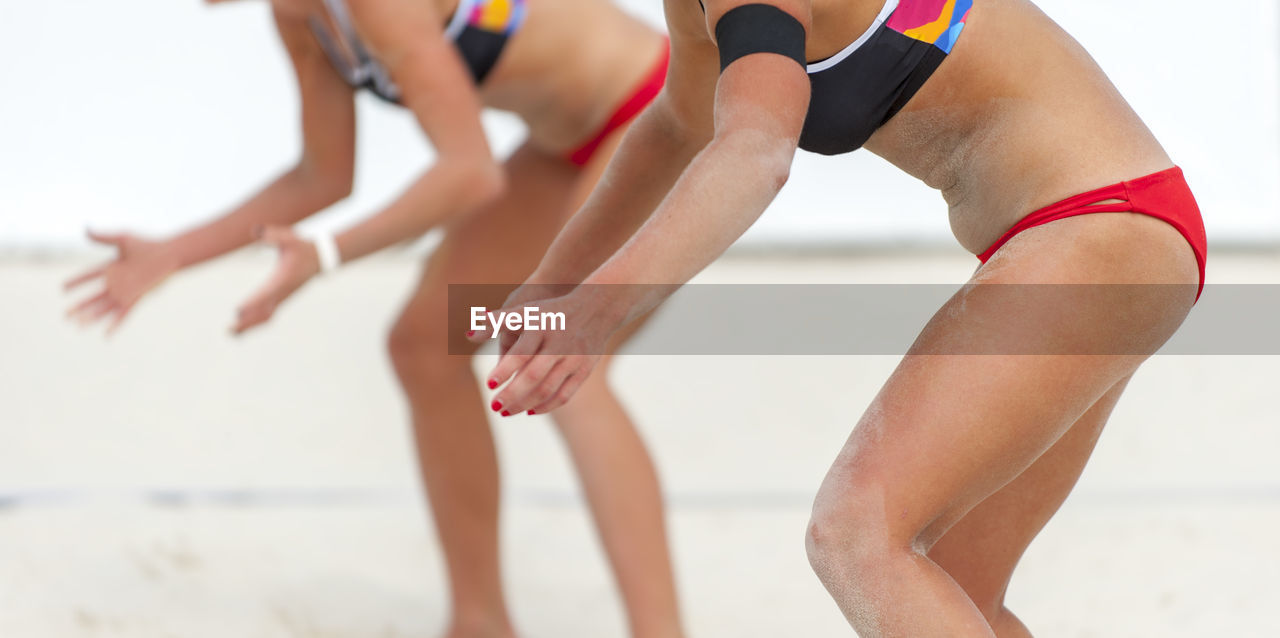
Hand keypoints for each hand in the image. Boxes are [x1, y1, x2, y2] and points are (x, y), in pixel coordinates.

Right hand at [64, 230, 180, 333]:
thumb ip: (103, 237)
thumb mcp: (122, 239)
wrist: (167, 256)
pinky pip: (123, 313)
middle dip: (80, 306)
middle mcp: (116, 281)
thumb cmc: (147, 246)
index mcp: (112, 267)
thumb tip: (85, 229)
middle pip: (94, 297)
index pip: (89, 275)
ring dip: (91, 316)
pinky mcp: (134, 298)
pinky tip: (106, 334)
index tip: (62, 288)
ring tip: (77, 325)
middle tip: (65, 315)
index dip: (76, 282)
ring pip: (104, 307)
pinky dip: (114, 324)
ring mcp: (125, 291)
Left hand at [232, 226, 320, 334]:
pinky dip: (255, 322)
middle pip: (264, 313)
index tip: (238, 311)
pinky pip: (268, 315)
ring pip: (265, 317)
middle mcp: (282, 292)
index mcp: (283, 279)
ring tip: (231, 333)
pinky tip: (242, 325)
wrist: (319, 259)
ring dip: (249, 326)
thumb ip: (272, 235)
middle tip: (229, 330)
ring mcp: (282, 298)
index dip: (252, 302)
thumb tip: (256, 231)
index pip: (265, 293)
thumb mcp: (289, 237)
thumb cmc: (301, 247)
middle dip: (247, 322)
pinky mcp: (281, 299)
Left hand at [467, 286, 623, 415]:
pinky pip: (565, 394)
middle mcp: (559, 344)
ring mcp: (574, 359)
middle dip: (513, 394)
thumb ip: (497, 322)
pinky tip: (530, 411)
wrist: (596, 307)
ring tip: (506, 412)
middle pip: (534, 376)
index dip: (504, 370)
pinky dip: (547, 406)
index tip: (489, 384)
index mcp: (541, 328)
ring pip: (548, 389)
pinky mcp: (585, 370)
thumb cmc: (551, 311)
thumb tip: (469, 336)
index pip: (520, 353)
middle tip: (494, 406)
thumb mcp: (526, 310)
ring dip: (525, 404)